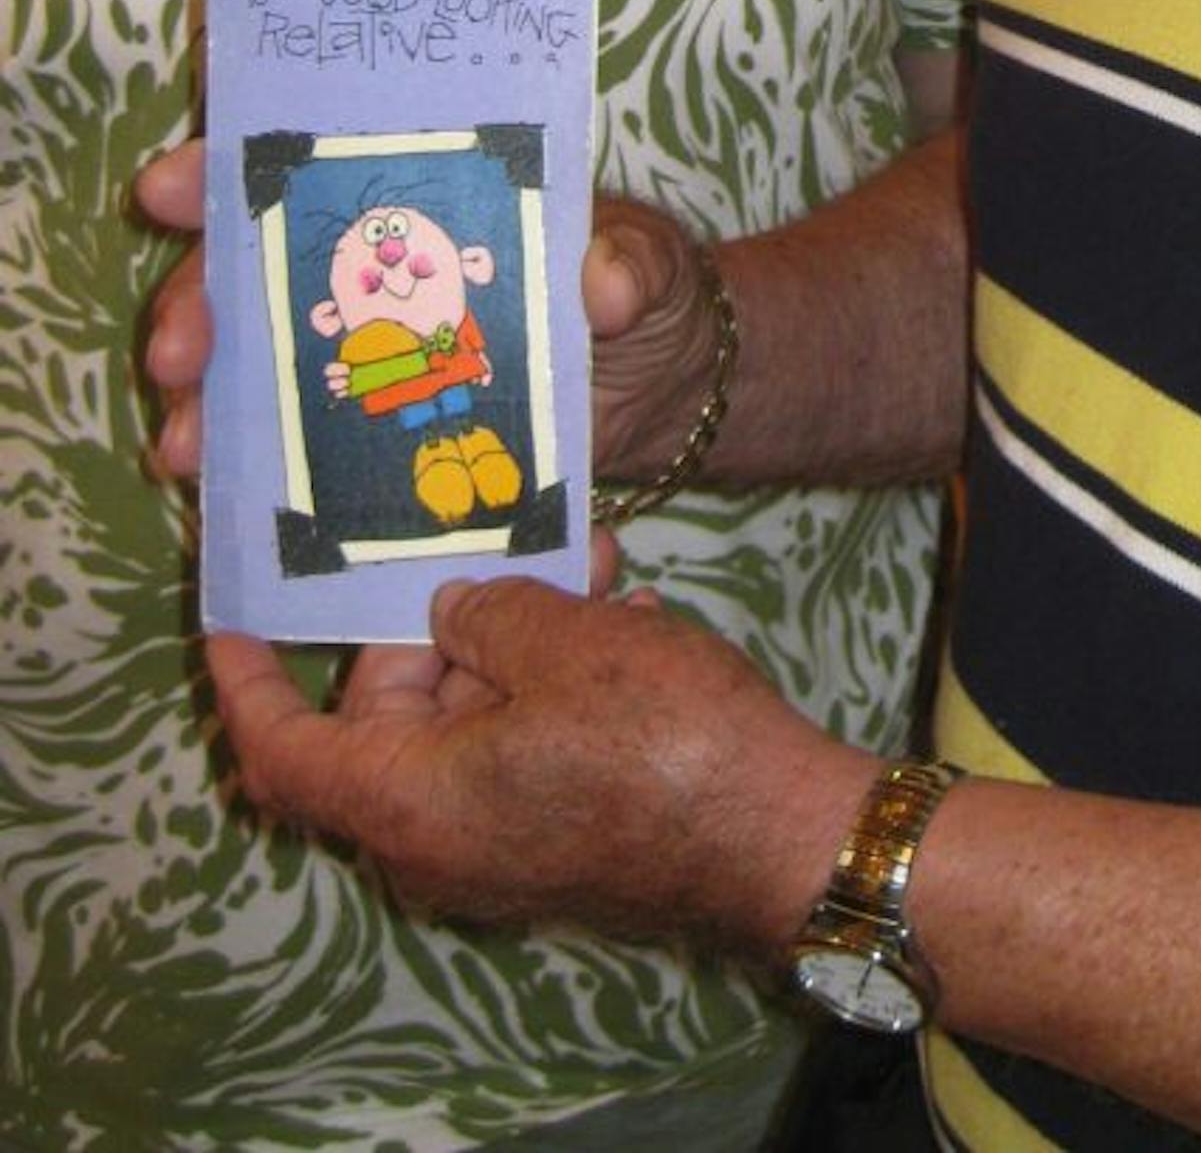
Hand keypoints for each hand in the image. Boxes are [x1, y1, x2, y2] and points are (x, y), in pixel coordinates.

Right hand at [135, 152, 721, 489]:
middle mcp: (375, 269)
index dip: (229, 173)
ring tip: (186, 447)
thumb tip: (604, 284)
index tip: (171, 189)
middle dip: (197, 305)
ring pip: (256, 365)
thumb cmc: (646, 290)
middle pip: (254, 272)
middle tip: (175, 354)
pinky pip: (297, 444)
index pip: (310, 168)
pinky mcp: (380, 431)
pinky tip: (221, 501)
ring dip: (207, 402)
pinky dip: (254, 469)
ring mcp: (369, 352)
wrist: (666, 390)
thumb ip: (629, 264)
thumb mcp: (647, 262)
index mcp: (423, 198)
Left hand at [208, 577, 871, 944]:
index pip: (284, 749)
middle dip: (436, 621)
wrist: (781, 838)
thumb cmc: (659, 741)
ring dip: (516, 637)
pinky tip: (621, 618)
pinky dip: (552, 681)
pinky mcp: (559, 837)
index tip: (230, 612)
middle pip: (388, 719)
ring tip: (586, 562)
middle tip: (491, 543)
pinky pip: (522, 747)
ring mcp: (501, 847)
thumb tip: (454, 611)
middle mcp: (437, 842)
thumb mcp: (563, 643)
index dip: (248, 680)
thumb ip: (488, 612)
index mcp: (409, 804)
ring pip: (469, 721)